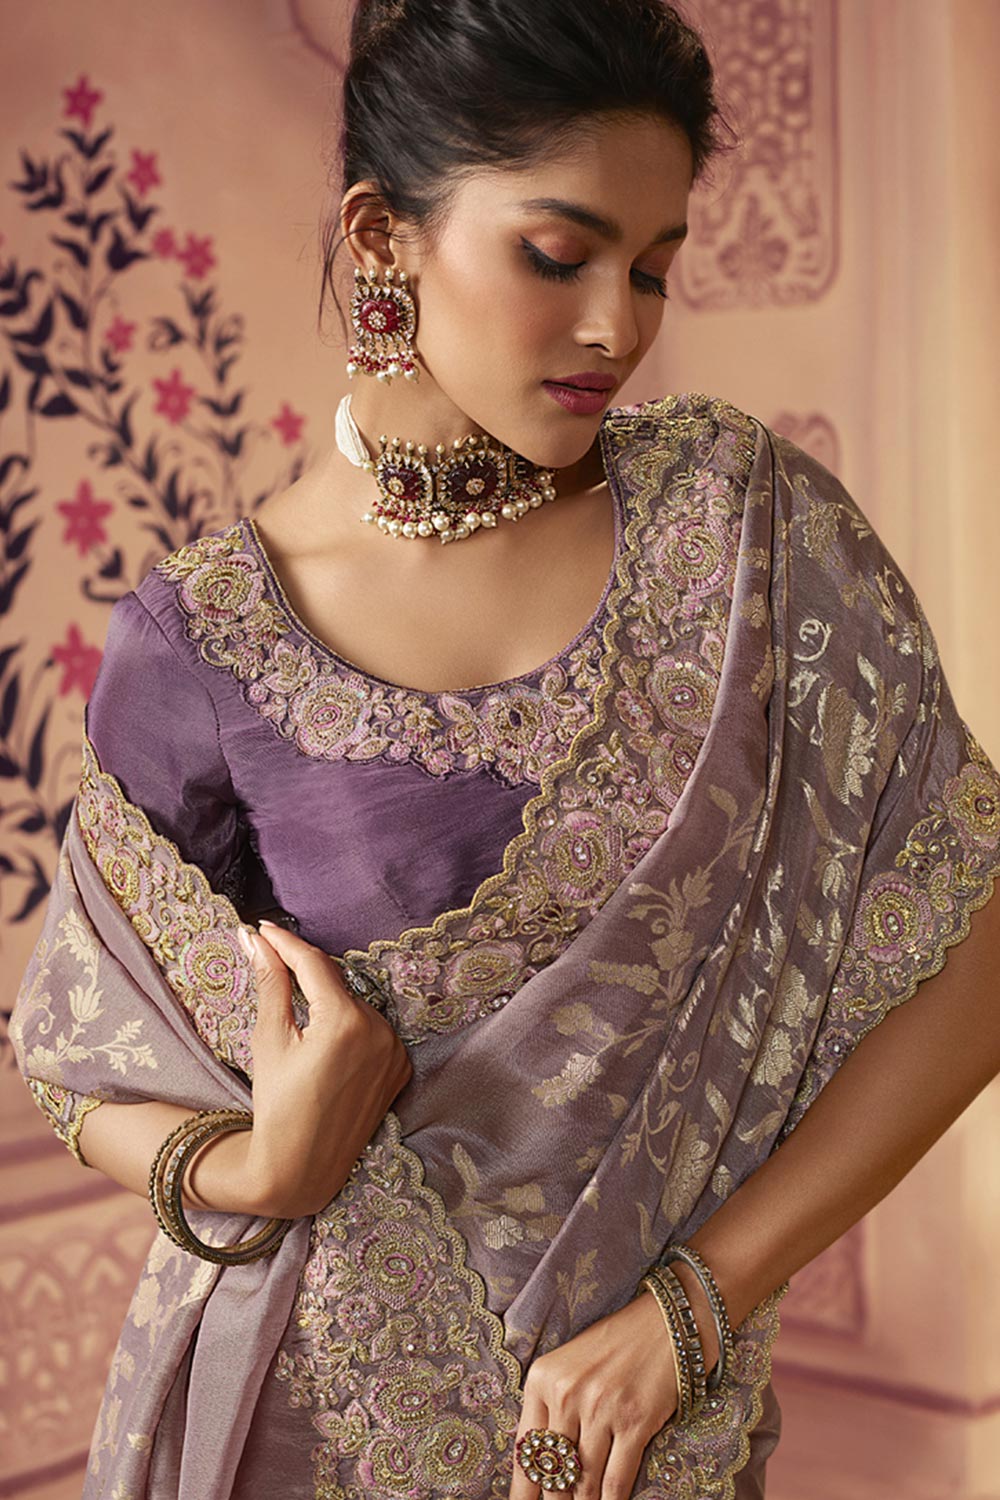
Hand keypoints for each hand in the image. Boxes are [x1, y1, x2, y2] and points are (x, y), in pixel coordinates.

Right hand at [240, 921, 412, 1217]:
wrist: (300, 1168)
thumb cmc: (277, 1106)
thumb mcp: (270, 1040)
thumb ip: (272, 984)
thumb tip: (256, 941)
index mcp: (346, 1022)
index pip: (314, 964)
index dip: (286, 942)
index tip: (263, 928)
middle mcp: (380, 1030)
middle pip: (336, 984)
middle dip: (305, 973)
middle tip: (272, 961)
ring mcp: (395, 1050)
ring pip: (355, 1005)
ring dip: (329, 1001)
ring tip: (299, 1019)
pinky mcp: (401, 1068)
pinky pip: (373, 1031)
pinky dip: (351, 1027)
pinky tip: (326, 1043)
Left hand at [508, 1289, 680, 1499]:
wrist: (667, 1322)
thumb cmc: (616, 1345)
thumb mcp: (570, 1366)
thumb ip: (552, 1409)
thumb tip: (541, 1465)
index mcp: (543, 1379)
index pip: (524, 1451)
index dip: (524, 1491)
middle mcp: (567, 1393)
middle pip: (552, 1472)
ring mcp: (601, 1408)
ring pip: (583, 1482)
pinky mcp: (635, 1422)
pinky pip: (616, 1481)